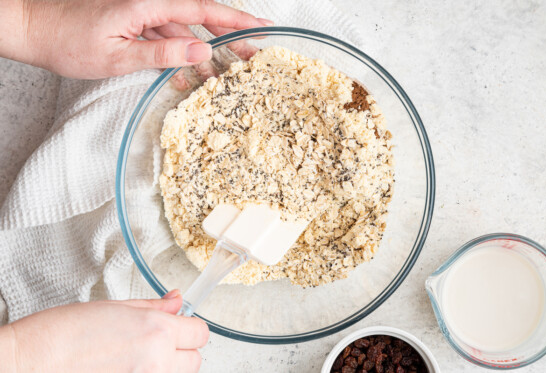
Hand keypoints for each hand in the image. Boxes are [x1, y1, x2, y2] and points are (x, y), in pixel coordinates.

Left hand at [0, 0, 271, 78]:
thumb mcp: (118, 55)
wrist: (33, 29)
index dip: (235, 19)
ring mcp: (142, 14)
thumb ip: (162, 53)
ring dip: (204, 52)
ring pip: (184, 31)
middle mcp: (149, 4)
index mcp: (147, 4)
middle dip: (229, 35)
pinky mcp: (134, 24)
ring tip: (225, 74)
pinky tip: (188, 75)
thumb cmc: (66, 40)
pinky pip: (165, 38)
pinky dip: (178, 56)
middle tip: (253, 53)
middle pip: (201, 18)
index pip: (203, 9)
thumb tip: (202, 51)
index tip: (261, 26)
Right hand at [0, 290, 208, 372]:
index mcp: (156, 332)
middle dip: (180, 351)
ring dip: (166, 367)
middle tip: (155, 344)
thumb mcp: (114, 308)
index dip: (189, 328)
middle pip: (195, 360)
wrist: (29, 365)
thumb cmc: (62, 334)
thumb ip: (153, 307)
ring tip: (135, 358)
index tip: (180, 327)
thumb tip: (177, 300)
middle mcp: (158, 362)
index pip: (200, 333)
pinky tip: (125, 369)